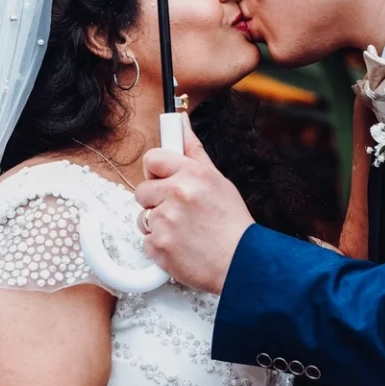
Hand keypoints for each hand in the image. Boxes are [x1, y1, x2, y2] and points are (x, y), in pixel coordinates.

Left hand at [135, 117, 253, 294]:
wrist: (242, 263)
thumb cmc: (233, 224)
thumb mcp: (218, 180)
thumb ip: (194, 151)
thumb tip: (180, 122)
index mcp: (192, 174)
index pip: (152, 158)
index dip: (156, 170)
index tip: (163, 178)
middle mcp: (177, 194)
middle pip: (142, 189)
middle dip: (156, 200)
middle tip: (179, 210)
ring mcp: (166, 221)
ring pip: (142, 217)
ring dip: (158, 224)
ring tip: (184, 231)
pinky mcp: (158, 246)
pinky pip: (146, 241)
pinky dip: (159, 246)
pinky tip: (181, 246)